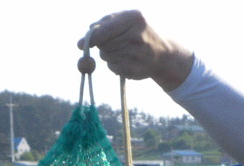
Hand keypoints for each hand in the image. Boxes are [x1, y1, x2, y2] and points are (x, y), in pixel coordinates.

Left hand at [79, 10, 193, 90]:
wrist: (163, 54)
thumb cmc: (140, 32)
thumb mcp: (128, 19)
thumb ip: (106, 23)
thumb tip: (85, 38)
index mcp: (134, 19)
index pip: (104, 31)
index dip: (90, 38)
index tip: (80, 44)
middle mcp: (136, 37)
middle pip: (103, 44)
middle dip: (103, 44)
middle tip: (114, 42)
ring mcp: (136, 55)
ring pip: (106, 56)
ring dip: (108, 53)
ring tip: (124, 49)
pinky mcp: (133, 70)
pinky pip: (112, 67)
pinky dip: (114, 63)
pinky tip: (127, 59)